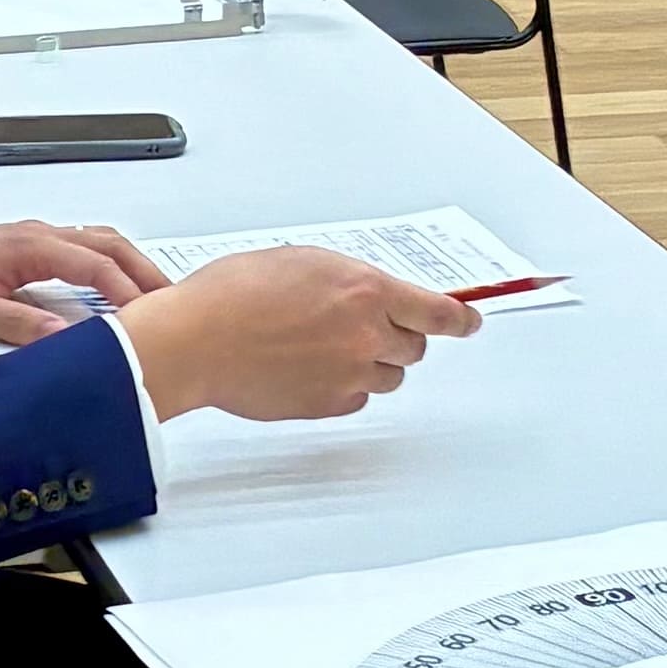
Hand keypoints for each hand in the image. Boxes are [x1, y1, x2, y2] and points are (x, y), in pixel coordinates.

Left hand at [0, 216, 166, 346]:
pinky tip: (110, 288)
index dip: (129, 292)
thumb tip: (68, 340)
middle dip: (144, 270)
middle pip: (107, 244)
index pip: (96, 265)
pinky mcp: (24, 250)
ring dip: (127, 263)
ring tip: (153, 295)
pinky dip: (105, 264)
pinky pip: (78, 249)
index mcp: (28, 246)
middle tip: (175, 300)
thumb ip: (20, 326)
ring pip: (95, 242)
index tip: (154, 318)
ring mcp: (31, 239)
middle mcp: (36, 235)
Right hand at [120, 246, 479, 423]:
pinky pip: (356, 399)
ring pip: (388, 377)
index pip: (438, 312)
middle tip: (368, 329)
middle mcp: (366, 335)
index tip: (471, 322)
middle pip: (415, 347)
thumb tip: (368, 294)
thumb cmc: (233, 295)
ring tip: (326, 349)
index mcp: (365, 291)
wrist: (195, 340)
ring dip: (371, 363)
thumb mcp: (301, 262)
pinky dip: (343, 388)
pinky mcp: (328, 405)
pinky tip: (310, 370)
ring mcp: (349, 375)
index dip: (461, 320)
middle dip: (399, 337)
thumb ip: (347, 280)